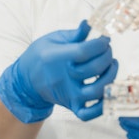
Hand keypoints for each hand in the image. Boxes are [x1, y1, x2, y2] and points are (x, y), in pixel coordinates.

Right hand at [0, 20, 117, 122]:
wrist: (26, 80)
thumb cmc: (41, 56)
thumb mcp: (53, 39)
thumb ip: (75, 34)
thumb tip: (91, 23)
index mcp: (55, 58)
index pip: (84, 51)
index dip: (99, 44)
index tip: (105, 39)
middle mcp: (62, 78)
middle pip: (93, 69)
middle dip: (107, 56)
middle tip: (107, 49)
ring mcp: (68, 94)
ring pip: (96, 91)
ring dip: (110, 76)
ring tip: (112, 65)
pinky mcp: (71, 105)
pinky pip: (88, 114)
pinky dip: (102, 106)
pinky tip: (109, 90)